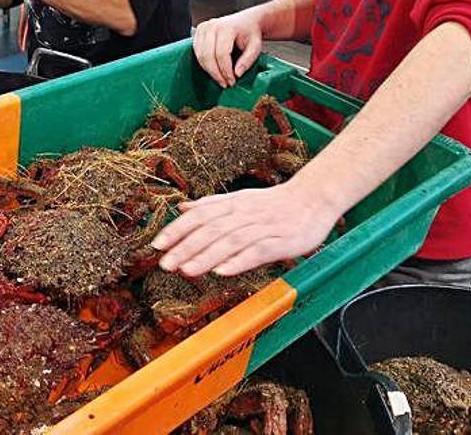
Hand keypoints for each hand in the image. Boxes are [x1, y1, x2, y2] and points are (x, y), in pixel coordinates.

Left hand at [151, 182, 340, 276]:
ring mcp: (263, 227)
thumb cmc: (273, 203)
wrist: (313, 198)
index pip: (198, 216)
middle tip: (165, 263)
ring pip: (230, 241)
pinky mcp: (281, 241)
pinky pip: (257, 251)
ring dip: (206, 256)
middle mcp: (244, 214)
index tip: (157, 245)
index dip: (176, 230)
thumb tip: (182, 208)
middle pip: (210, 230)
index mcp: (232, 204)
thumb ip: (211, 205)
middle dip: (185, 247)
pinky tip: (222, 272)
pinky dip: (239, 261)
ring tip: (187, 270)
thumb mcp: (240, 199)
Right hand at [193, 8, 264, 87]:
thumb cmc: (250, 32)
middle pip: (208, 56)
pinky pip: (197, 53)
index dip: (225, 71)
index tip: (231, 81)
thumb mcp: (255, 47)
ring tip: (220, 78)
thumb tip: (236, 74)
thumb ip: (247, 61)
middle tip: (225, 83)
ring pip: (200, 56)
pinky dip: (204, 64)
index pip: (221, 54)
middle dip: (216, 73)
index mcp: (227, 27)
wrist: (247, 21)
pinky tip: (214, 69)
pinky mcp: (198, 32)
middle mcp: (212, 26)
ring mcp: (203, 28)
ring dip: (209, 71)